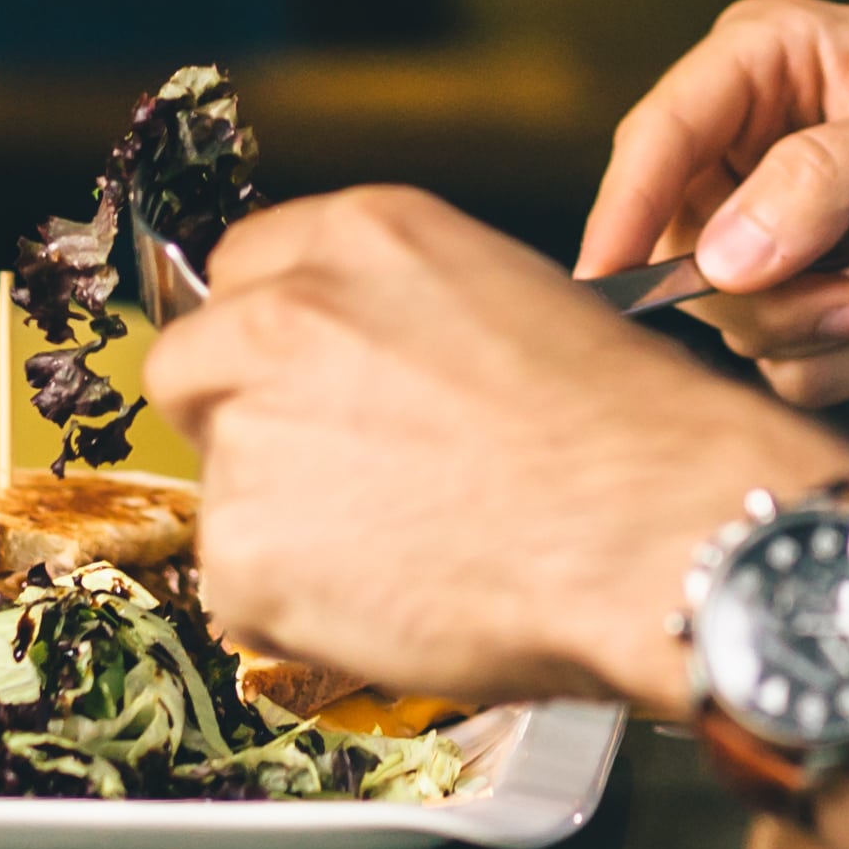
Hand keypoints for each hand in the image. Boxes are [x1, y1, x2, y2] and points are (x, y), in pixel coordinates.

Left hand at [149, 183, 832, 714]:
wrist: (658, 531)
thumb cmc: (631, 434)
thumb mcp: (514, 304)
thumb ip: (404, 319)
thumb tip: (364, 374)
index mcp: (360, 238)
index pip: (240, 272)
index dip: (269, 341)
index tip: (298, 384)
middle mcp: (287, 316)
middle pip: (190, 367)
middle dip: (238, 421)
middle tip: (332, 478)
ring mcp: (255, 429)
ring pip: (222, 485)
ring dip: (285, 524)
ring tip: (400, 551)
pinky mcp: (246, 546)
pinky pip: (238, 587)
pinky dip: (297, 611)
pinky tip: (393, 601)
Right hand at [577, 0, 848, 411]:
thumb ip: (826, 179)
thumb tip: (721, 254)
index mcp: (769, 62)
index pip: (660, 135)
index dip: (623, 208)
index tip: (604, 280)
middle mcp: (758, 144)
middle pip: (686, 252)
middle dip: (788, 288)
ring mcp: (788, 230)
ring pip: (742, 319)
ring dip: (848, 318)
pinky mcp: (822, 298)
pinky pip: (796, 364)